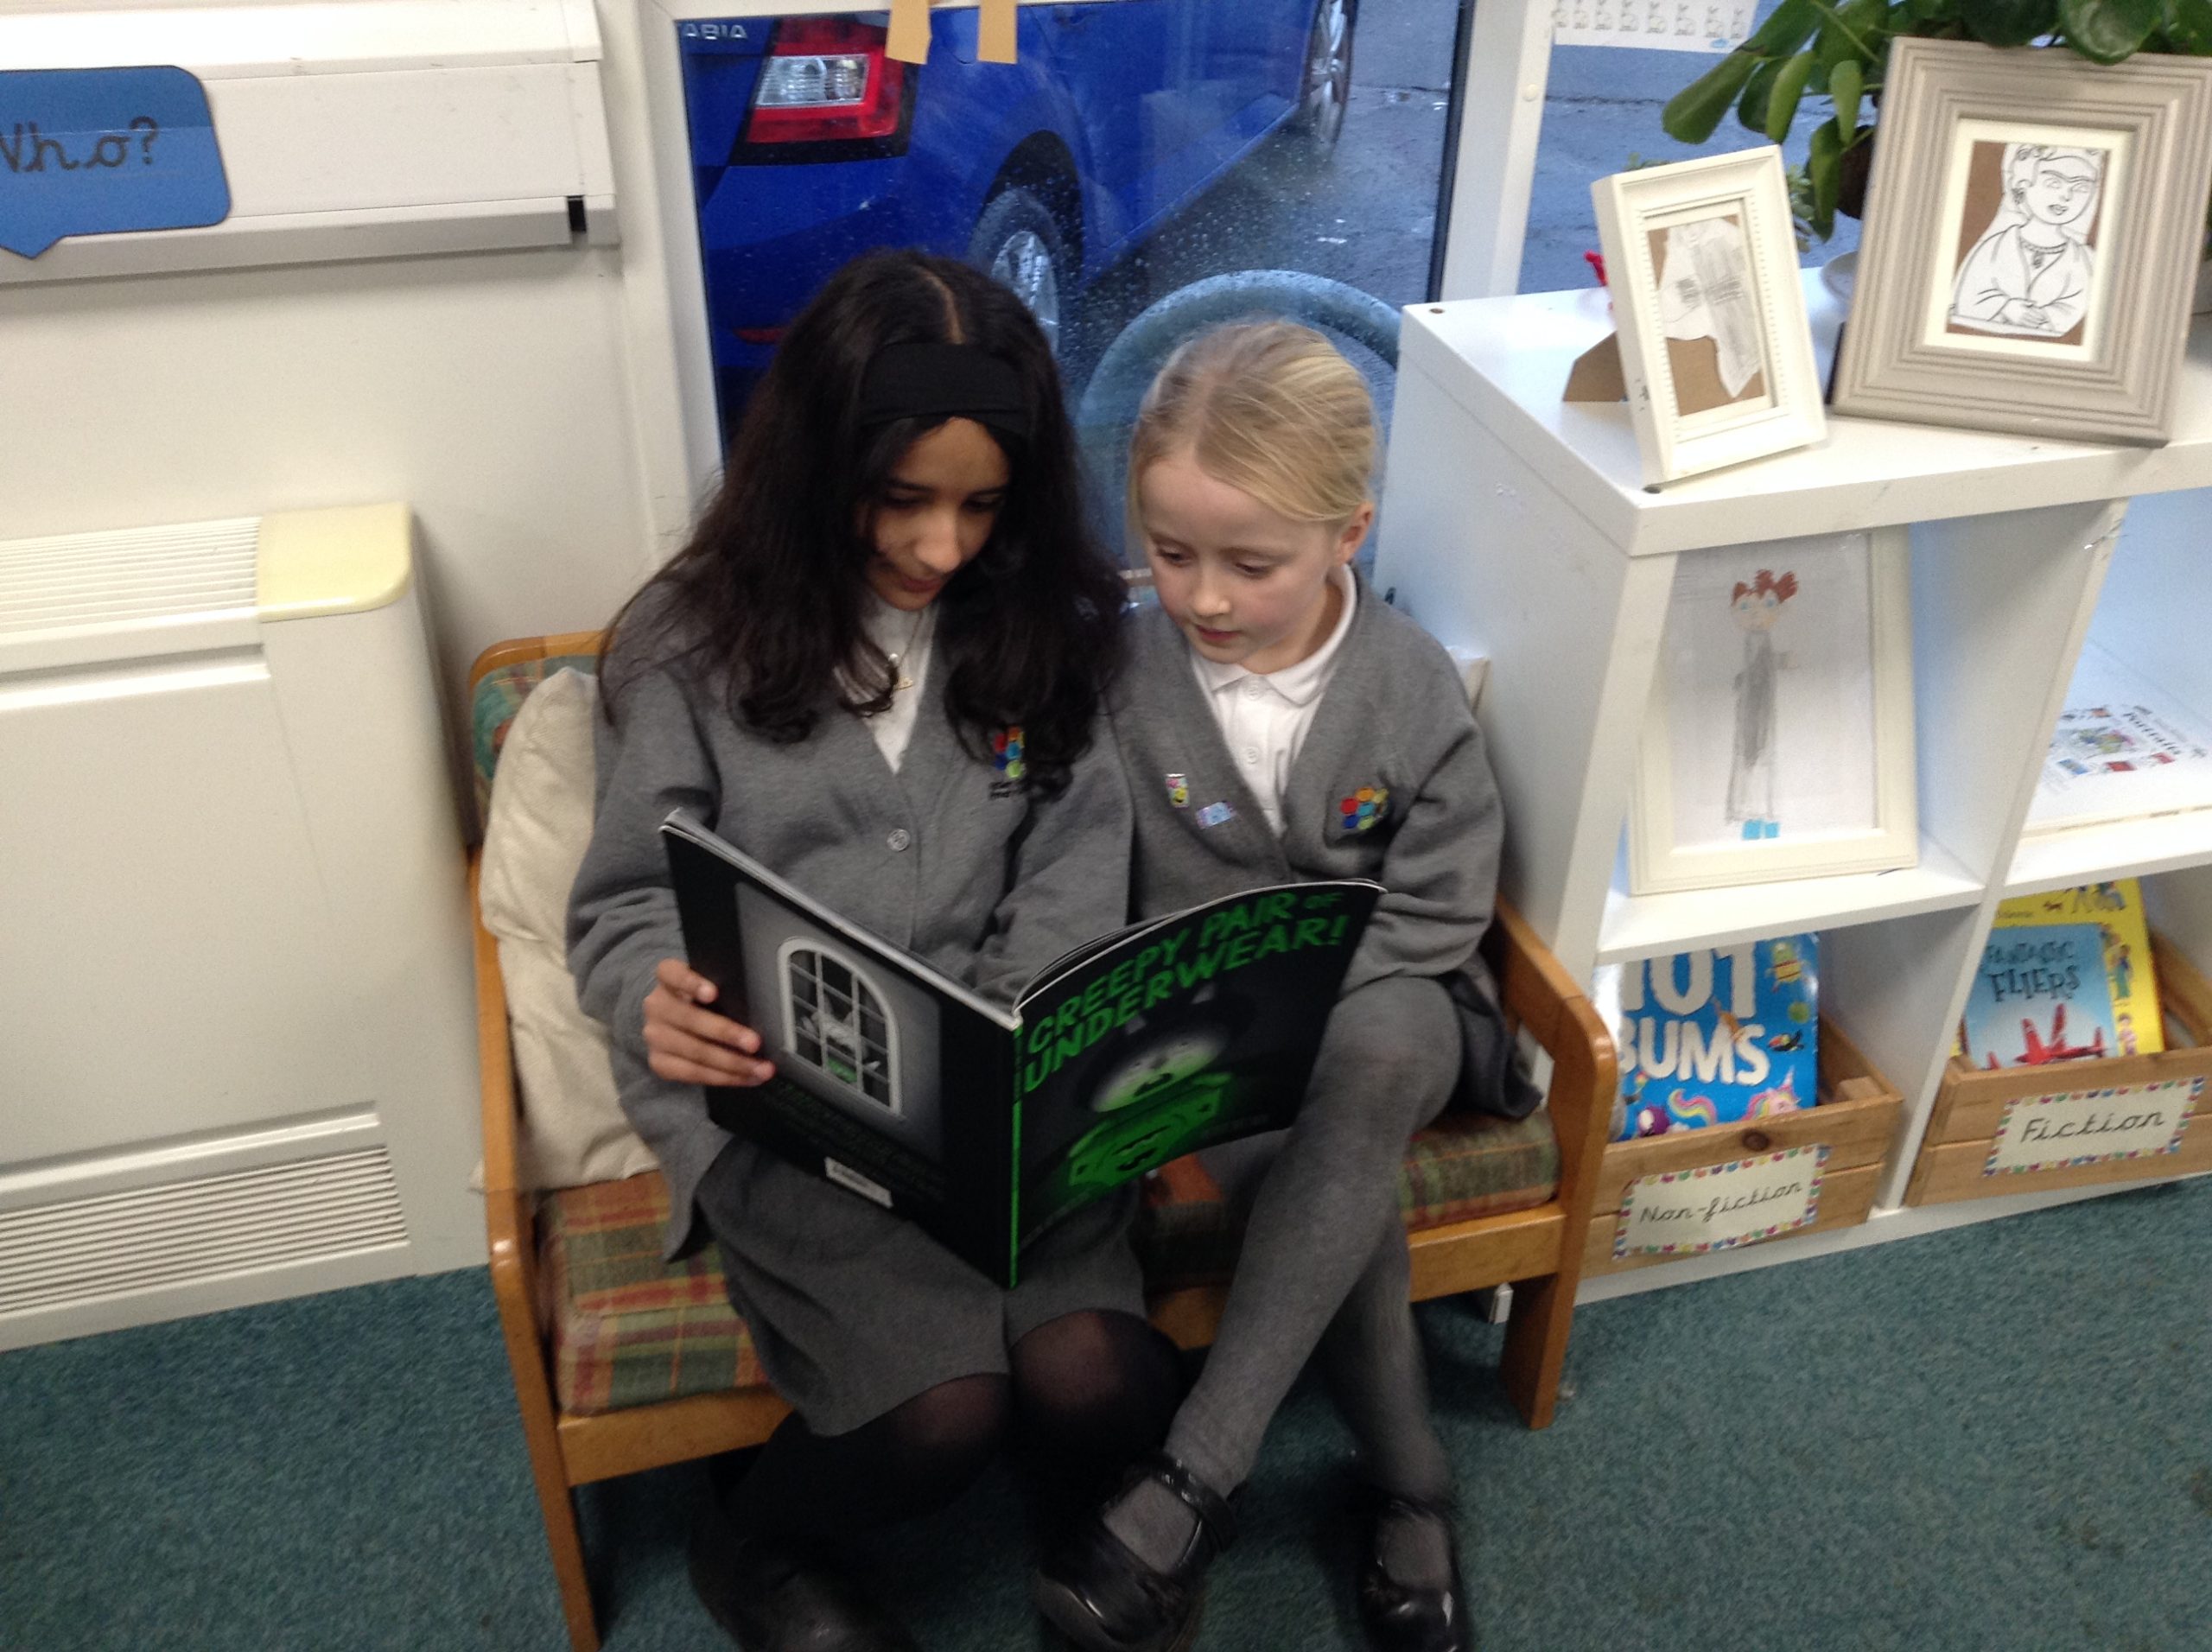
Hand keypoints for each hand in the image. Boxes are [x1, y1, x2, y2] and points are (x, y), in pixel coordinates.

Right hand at [642, 959, 773, 1087]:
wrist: (675, 1023)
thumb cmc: (702, 1000)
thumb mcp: (708, 986)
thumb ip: (724, 989)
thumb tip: (759, 1007)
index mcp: (667, 978)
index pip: (672, 973)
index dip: (692, 983)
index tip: (714, 993)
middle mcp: (656, 1006)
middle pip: (690, 1019)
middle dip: (726, 1033)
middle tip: (754, 1043)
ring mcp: (654, 1036)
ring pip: (695, 1052)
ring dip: (732, 1063)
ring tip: (760, 1068)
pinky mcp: (658, 1062)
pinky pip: (693, 1074)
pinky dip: (724, 1077)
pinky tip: (746, 1077)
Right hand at [1999, 298, 2043, 328]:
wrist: (2002, 306)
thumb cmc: (2012, 302)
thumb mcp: (2021, 300)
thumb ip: (2029, 302)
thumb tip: (2036, 302)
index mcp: (2024, 309)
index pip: (2034, 314)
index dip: (2040, 316)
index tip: (2044, 317)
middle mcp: (2022, 315)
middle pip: (2032, 319)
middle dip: (2038, 320)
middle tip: (2043, 322)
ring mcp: (2018, 319)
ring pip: (2028, 323)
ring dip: (2034, 324)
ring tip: (2039, 325)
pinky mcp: (2015, 322)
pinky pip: (2023, 325)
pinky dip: (2027, 326)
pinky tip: (2030, 327)